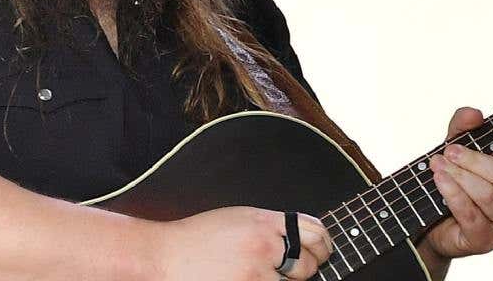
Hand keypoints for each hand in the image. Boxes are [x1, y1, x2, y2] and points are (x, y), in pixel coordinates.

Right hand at [152, 206, 332, 280]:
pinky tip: (249, 278)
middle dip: (307, 269)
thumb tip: (301, 238)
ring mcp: (258, 273)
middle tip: (294, 269)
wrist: (167, 256)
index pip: (314, 230)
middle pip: (310, 264)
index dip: (324, 243)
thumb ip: (269, 225)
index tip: (324, 250)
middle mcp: (264, 245)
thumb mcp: (236, 218)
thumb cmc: (198, 238)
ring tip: (259, 273)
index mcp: (262, 221)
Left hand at [423, 106, 492, 261]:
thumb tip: (474, 114)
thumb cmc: (453, 177)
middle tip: (449, 151)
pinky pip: (473, 216)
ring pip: (491, 198)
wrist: (429, 214)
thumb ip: (463, 127)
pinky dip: (454, 194)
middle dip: (475, 161)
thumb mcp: (455, 146)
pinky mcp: (484, 240)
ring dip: (460, 177)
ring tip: (438, 165)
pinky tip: (439, 180)